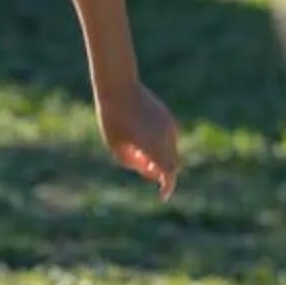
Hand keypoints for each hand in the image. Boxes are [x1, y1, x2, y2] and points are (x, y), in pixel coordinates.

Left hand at [100, 82, 181, 198]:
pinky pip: (169, 138)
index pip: (168, 174)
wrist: (119, 88)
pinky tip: (142, 134)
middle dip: (161, 171)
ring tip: (136, 146)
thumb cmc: (113, 120)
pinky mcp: (168, 117)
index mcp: (153, 147)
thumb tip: (151, 171)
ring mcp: (169, 126)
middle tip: (142, 166)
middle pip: (172, 165)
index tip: (162, 196)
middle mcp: (165, 137)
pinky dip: (161, 144)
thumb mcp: (116, 148)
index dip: (167, 188)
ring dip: (160, 156)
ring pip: (172, 151)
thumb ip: (134, 164)